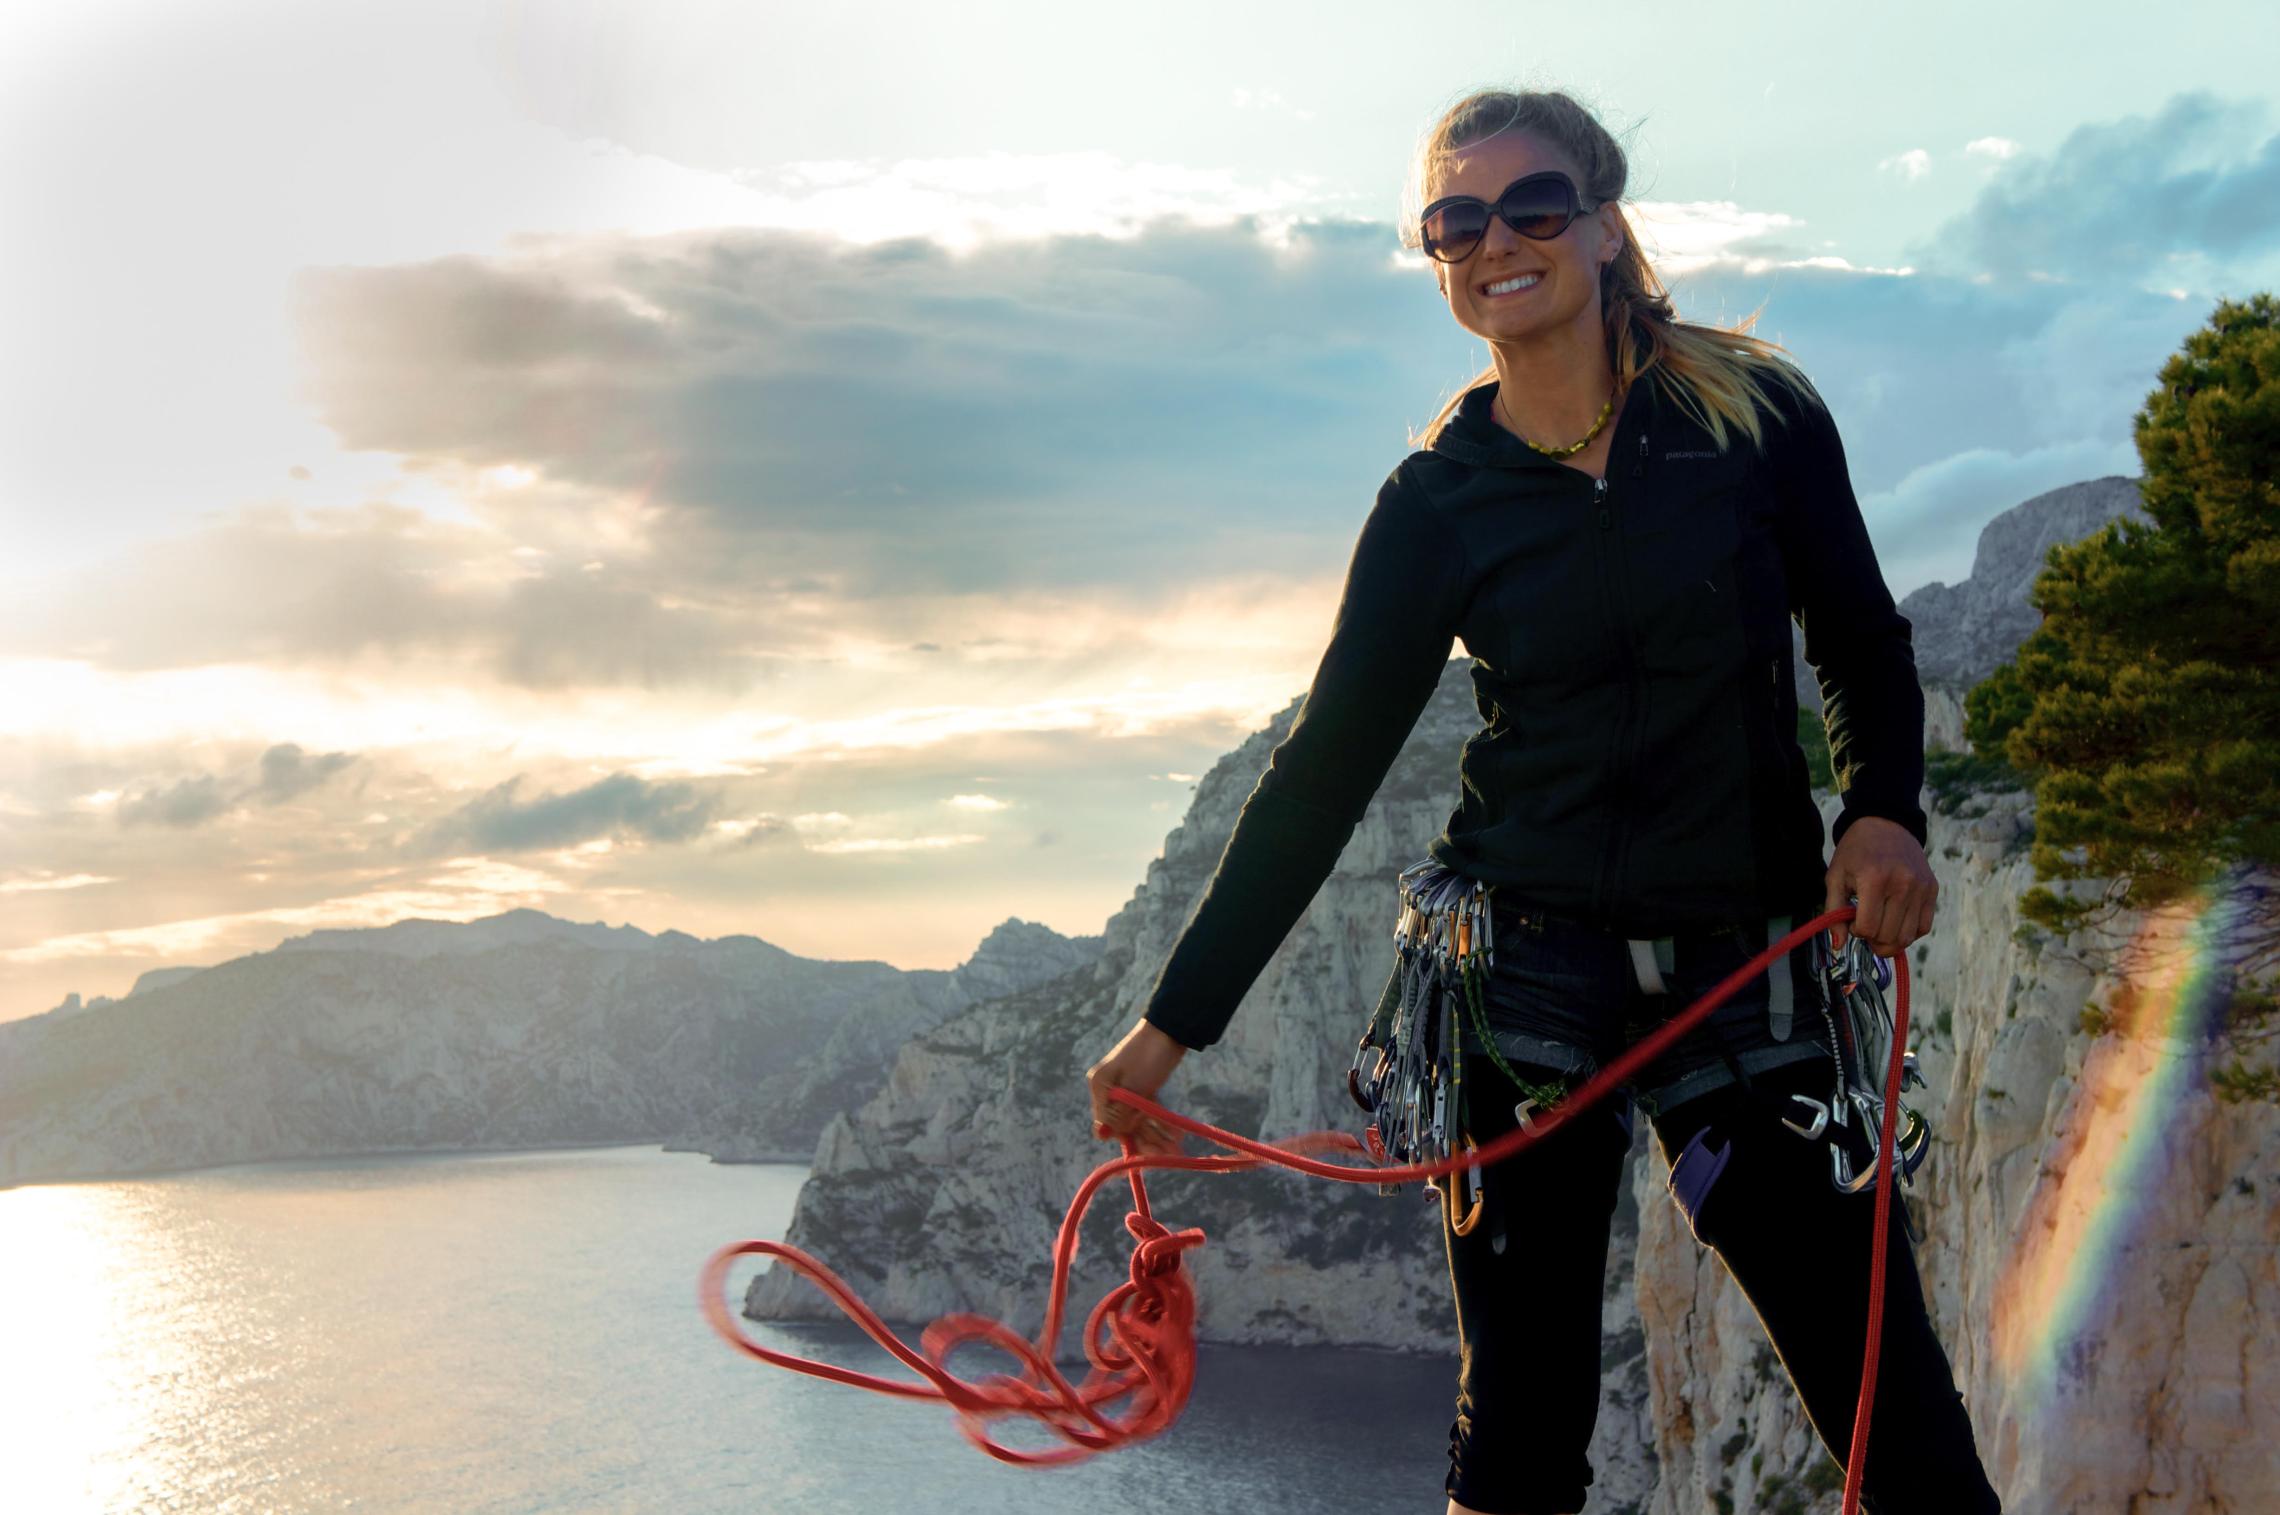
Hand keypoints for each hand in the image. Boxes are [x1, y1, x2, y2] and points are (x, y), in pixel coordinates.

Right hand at [1086, 1019, 1188, 1157]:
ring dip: (1155, 1136)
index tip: (1150, 1148)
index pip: (1108, 1124)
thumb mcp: (1135, 1086)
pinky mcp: (1139, 1090)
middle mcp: (1108, 1091)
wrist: (1170, 1030)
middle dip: (1146, 1141)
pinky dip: (1157, 1123)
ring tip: (1176, 1148)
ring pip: (1136, 1122)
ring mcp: (1124, 1091)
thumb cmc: (1150, 1056)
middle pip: (1123, 1126)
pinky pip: (1145, 1113)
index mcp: (1100, 1087)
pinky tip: (1174, 1135)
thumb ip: (1118, 1112)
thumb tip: (1100, 1135)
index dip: (1128, 1137)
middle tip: (1169, 1154)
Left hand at [1824, 815, 1936, 959]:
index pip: (1868, 928)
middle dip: (1872, 939)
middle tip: (1865, 926)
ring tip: (1879, 926)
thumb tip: (1838, 946)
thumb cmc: (1855, 852)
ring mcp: (1921, 887)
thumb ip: (1833, 913)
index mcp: (1874, 879)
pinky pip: (1924, 927)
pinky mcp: (1932, 889)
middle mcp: (1902, 884)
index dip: (1856, 932)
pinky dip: (1908, 933)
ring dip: (1890, 941)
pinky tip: (1895, 922)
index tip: (1852, 921)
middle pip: (1888, 936)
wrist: (1886, 824)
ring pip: (1907, 937)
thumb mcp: (1835, 877)